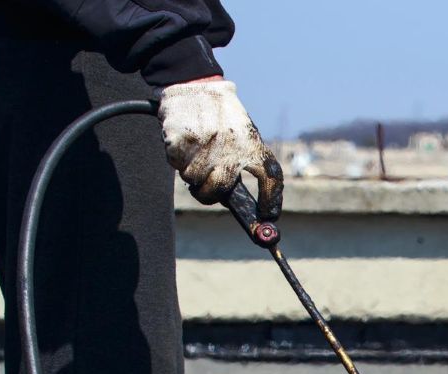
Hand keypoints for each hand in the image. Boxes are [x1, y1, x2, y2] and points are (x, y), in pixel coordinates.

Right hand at [157, 77, 282, 218]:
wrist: (196, 83)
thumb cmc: (222, 115)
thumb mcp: (243, 132)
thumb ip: (243, 161)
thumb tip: (237, 201)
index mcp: (251, 143)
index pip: (271, 177)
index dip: (271, 200)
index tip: (268, 216)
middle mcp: (230, 146)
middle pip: (219, 190)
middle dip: (209, 195)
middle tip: (205, 189)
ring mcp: (205, 144)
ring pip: (193, 180)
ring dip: (191, 173)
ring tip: (195, 153)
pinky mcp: (181, 141)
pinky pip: (176, 165)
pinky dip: (177, 159)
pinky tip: (184, 143)